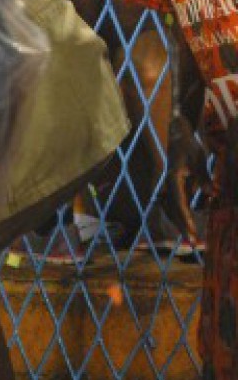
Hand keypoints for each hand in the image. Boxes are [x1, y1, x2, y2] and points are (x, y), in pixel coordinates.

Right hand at [161, 115, 215, 243]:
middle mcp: (168, 187)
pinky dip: (183, 216)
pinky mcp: (174, 188)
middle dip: (184, 228)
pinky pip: (177, 206)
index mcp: (173, 181)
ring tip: (192, 237)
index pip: (180, 205)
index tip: (192, 233)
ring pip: (173, 211)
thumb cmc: (189, 146)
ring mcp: (169, 188)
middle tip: (194, 243)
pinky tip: (190, 224)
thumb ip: (204, 177)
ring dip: (182, 224)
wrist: (178, 136)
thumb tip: (211, 193)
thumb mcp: (199, 160)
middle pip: (174, 212)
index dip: (186, 221)